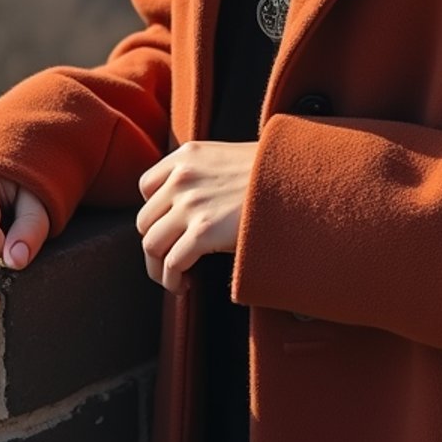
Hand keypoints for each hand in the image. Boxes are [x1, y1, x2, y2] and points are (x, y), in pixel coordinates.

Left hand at [136, 140, 258, 294]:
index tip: (169, 228)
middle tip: (171, 260)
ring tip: (175, 278)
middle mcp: (182, 177)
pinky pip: (171, 264)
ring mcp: (191, 204)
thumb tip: (189, 204)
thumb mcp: (226, 158)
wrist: (296, 182)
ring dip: (158, 268)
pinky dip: (172, 280)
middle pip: (145, 221)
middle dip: (155, 245)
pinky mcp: (204, 232)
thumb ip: (201, 172)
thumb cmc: (269, 173)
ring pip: (151, 245)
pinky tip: (184, 285)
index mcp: (187, 156)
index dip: (155, 212)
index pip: (146, 187)